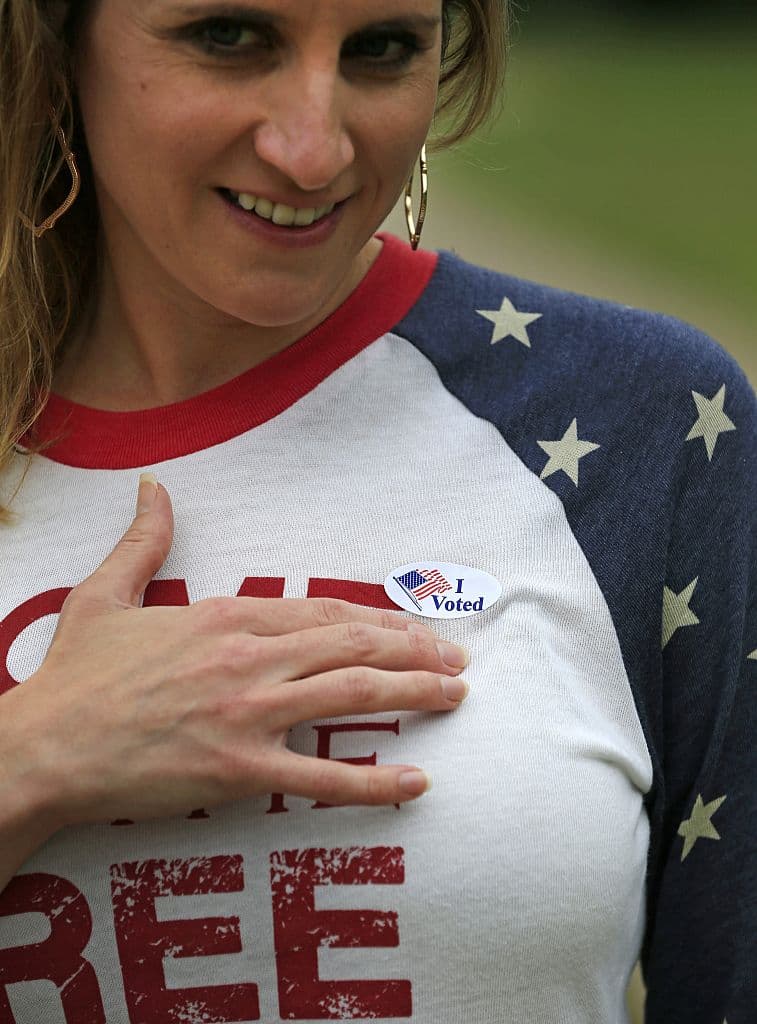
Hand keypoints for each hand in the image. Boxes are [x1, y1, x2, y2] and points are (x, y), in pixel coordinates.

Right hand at [11, 475, 468, 830]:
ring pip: (351, 696)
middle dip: (412, 650)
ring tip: (454, 694)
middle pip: (351, 648)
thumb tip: (154, 487)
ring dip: (412, 693)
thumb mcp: (104, 594)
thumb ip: (142, 540)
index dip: (374, 620)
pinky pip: (321, 778)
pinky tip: (415, 782)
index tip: (410, 626)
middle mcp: (247, 658)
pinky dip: (374, 782)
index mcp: (224, 617)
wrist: (42, 748)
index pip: (321, 612)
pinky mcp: (239, 769)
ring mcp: (247, 713)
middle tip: (454, 658)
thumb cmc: (75, 677)